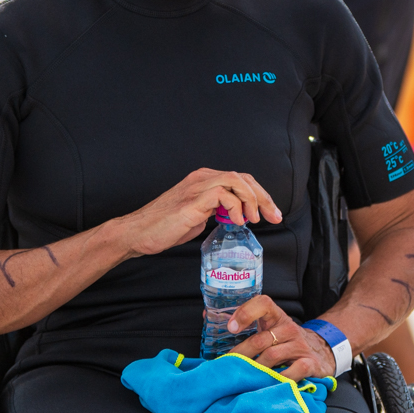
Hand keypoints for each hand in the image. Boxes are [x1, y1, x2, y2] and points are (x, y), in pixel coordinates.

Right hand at [114, 168, 280, 258]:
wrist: (138, 233)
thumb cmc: (164, 227)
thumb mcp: (197, 215)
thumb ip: (214, 211)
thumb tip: (234, 216)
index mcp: (203, 180)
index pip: (241, 179)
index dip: (260, 194)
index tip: (272, 213)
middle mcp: (202, 178)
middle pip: (243, 178)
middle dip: (264, 198)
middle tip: (275, 217)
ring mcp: (197, 187)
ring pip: (236, 181)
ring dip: (252, 200)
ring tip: (256, 219)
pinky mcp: (192, 200)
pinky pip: (223, 194)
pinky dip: (236, 208)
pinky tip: (237, 221)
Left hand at [227, 294, 336, 379]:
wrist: (321, 352)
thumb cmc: (286, 342)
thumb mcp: (270, 329)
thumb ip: (246, 324)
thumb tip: (206, 316)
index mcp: (276, 317)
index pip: (263, 304)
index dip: (246, 313)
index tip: (231, 328)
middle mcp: (289, 328)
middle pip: (260, 339)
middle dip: (240, 355)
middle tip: (227, 367)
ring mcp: (300, 345)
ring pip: (271, 357)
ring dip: (255, 370)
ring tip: (243, 378)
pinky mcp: (309, 363)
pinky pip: (290, 373)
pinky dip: (276, 380)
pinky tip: (267, 385)